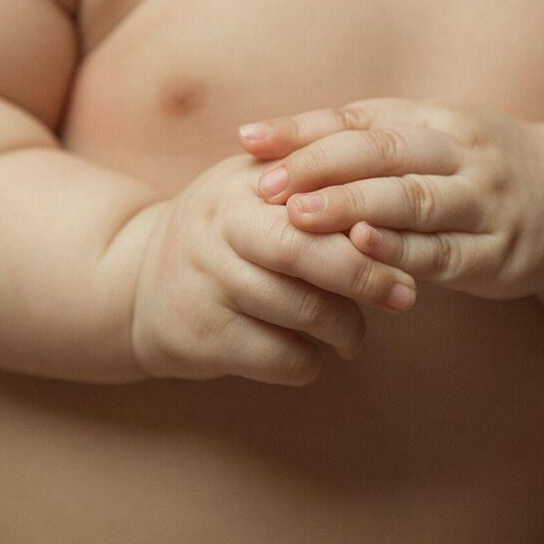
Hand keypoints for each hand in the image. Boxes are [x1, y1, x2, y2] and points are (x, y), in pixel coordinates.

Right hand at [131, 155, 417, 386]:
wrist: (136, 284)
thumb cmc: (225, 234)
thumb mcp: (252, 190)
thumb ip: (313, 182)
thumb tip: (393, 194)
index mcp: (241, 186)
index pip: (315, 195)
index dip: (365, 218)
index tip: (407, 237)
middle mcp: (218, 229)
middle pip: (305, 251)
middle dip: (365, 275)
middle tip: (404, 295)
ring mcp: (207, 284)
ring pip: (302, 311)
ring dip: (346, 329)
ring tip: (353, 334)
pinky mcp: (203, 337)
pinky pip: (282, 357)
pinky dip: (311, 361)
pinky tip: (311, 352)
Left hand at [238, 98, 543, 299]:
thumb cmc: (480, 169)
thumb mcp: (435, 139)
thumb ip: (372, 141)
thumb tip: (280, 146)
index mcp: (435, 118)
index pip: (359, 119)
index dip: (302, 129)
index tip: (249, 140)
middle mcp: (460, 151)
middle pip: (381, 152)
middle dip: (318, 166)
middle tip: (264, 186)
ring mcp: (483, 199)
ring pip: (411, 198)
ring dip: (352, 206)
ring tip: (299, 215)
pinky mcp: (497, 250)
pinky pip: (443, 249)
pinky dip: (401, 249)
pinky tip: (363, 249)